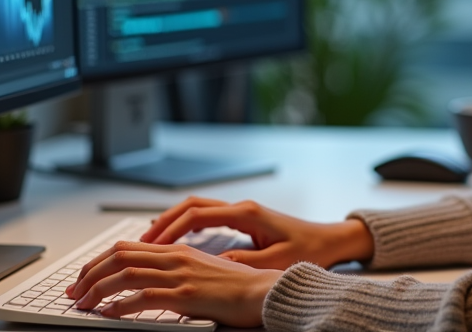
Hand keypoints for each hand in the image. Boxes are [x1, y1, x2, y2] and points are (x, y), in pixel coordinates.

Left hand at [66, 240, 279, 327]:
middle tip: (75, 291)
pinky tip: (107, 314)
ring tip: (83, 303)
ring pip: (126, 274)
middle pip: (120, 256)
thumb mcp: (203, 271)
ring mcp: (181, 275)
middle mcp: (176, 257)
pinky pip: (143, 297)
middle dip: (90, 273)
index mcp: (178, 250)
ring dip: (97, 290)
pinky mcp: (187, 294)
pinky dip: (119, 306)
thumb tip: (150, 282)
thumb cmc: (238, 286)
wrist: (265, 292)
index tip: (85, 277)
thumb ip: (177, 271)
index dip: (99, 261)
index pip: (127, 248)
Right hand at [140, 196, 373, 269]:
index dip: (171, 229)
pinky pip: (206, 216)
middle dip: (163, 222)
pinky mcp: (244, 219)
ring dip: (172, 222)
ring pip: (197, 208)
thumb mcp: (275, 262)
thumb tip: (213, 266)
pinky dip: (186, 224)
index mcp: (247, 214)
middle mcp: (241, 208)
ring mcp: (242, 211)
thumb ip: (244, 264)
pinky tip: (176, 239)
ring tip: (150, 241)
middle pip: (191, 205)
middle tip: (140, 241)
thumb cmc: (309, 250)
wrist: (331, 240)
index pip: (198, 214)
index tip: (151, 244)